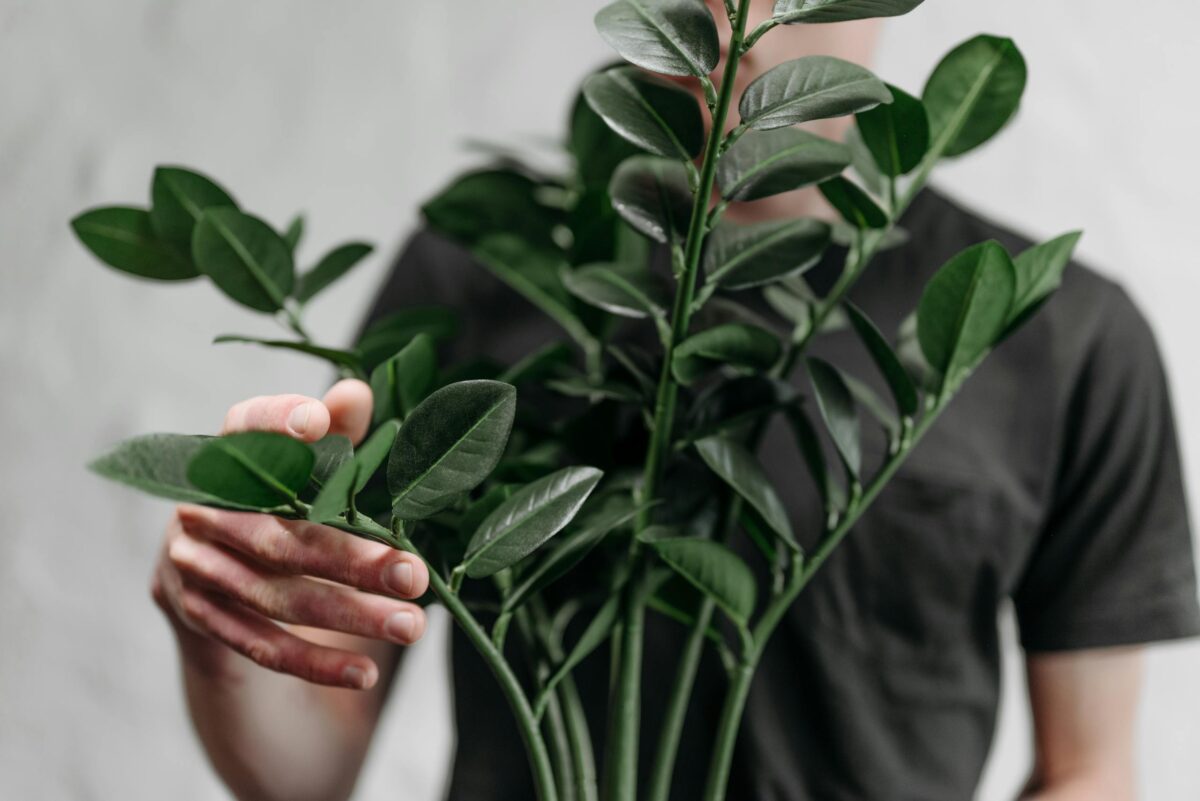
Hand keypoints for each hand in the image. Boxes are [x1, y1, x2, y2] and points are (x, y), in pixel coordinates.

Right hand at [151, 379, 429, 689]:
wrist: (219, 579)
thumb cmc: (284, 504)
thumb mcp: (309, 468)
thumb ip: (335, 434)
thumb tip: (356, 393)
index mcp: (224, 455)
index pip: (243, 429)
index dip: (276, 423)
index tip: (319, 422)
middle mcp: (197, 507)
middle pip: (279, 534)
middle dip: (352, 559)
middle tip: (415, 575)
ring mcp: (190, 566)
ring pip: (275, 596)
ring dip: (349, 615)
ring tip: (411, 625)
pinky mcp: (196, 616)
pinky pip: (260, 645)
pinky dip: (315, 662)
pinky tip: (365, 671)